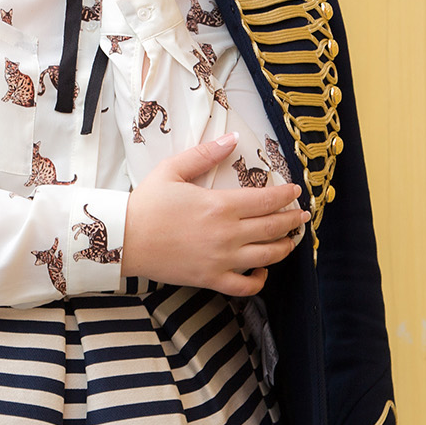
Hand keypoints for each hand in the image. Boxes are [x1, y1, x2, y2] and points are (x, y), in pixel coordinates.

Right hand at [121, 135, 309, 296]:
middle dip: (293, 220)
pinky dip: (259, 280)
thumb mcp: (172, 170)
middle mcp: (227, 234)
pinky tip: (262, 270)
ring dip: (285, 247)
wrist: (123, 238)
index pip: (266, 200)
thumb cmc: (146, 204)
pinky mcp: (211, 279)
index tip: (295, 192)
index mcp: (219, 206)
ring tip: (290, 240)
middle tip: (301, 215)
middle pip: (273, 228)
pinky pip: (245, 286)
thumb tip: (232, 138)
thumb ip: (205, 154)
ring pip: (267, 256)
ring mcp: (221, 259)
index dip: (286, 195)